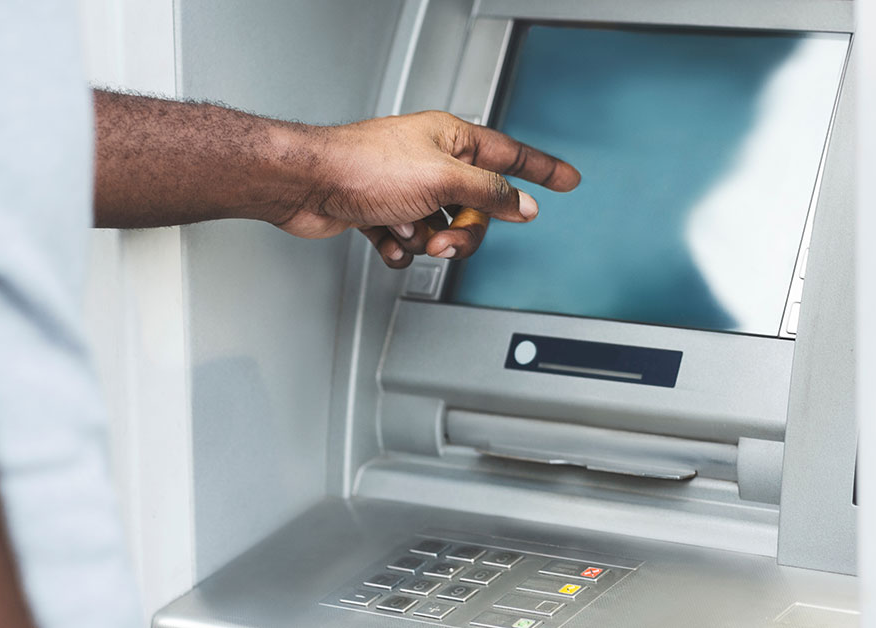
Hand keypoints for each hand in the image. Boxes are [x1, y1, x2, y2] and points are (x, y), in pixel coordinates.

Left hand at [275, 111, 579, 267]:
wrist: (306, 187)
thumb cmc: (363, 168)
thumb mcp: (443, 179)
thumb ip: (490, 194)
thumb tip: (522, 205)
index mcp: (452, 140)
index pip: (511, 155)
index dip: (542, 169)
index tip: (568, 180)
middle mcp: (431, 161)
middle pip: (476, 207)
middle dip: (464, 231)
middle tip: (445, 241)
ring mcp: (406, 189)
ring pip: (443, 229)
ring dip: (427, 241)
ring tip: (407, 235)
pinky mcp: (382, 213)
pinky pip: (409, 242)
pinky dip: (400, 248)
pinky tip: (386, 241)